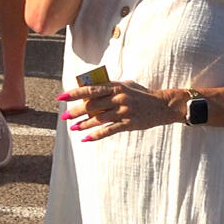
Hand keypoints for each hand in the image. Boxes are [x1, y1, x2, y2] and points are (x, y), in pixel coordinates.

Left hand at [57, 81, 183, 140]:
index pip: (90, 89)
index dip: (74, 93)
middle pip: (92, 105)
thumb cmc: (140, 94)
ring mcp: (124, 111)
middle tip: (65, 116)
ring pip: (98, 119)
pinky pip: (108, 130)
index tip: (61, 97)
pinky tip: (85, 138)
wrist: (162, 105)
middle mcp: (118, 98)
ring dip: (84, 124)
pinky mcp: (129, 123)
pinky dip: (95, 135)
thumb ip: (109, 87)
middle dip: (76, 111)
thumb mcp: (126, 85)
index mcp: (116, 86)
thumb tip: (88, 91)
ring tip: (73, 128)